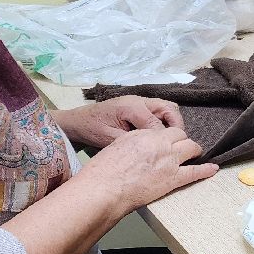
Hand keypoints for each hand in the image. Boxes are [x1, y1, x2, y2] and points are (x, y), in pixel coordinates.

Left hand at [55, 96, 183, 149]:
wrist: (77, 120)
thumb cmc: (91, 129)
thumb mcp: (109, 138)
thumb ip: (132, 141)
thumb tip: (152, 147)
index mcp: (131, 107)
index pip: (157, 123)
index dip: (164, 138)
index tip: (168, 153)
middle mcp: (139, 101)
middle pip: (169, 108)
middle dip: (176, 126)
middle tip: (176, 143)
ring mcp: (139, 101)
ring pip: (167, 107)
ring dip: (172, 122)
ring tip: (171, 139)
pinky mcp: (138, 105)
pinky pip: (159, 110)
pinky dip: (165, 121)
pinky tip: (160, 135)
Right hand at [78, 126, 216, 209]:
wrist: (105, 188)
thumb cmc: (104, 171)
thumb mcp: (118, 145)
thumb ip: (134, 142)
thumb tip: (142, 146)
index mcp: (144, 134)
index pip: (164, 131)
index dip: (168, 137)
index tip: (167, 142)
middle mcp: (160, 143)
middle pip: (181, 135)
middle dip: (182, 141)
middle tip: (181, 148)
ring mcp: (169, 160)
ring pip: (191, 148)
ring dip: (194, 151)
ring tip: (196, 154)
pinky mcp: (173, 178)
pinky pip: (195, 171)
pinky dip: (206, 170)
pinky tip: (213, 169)